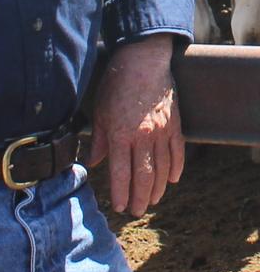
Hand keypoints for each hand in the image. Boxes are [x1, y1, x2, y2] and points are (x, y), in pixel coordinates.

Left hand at [89, 35, 183, 216]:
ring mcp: (161, 132)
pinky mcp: (175, 125)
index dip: (120, 193)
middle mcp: (142, 137)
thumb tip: (94, 161)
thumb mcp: (100, 110)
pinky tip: (171, 180)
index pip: (120, 172)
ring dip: (157, 188)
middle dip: (139, 197)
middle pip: (143, 177)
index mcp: (120, 134)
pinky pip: (177, 153)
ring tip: (151, 200)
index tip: (120, 207)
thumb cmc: (116, 83)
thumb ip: (98, 138)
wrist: (143, 61)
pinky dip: (175, 169)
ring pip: (162, 169)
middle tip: (136, 210)